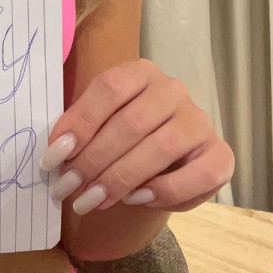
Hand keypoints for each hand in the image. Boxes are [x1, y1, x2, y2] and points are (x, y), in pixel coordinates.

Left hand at [39, 58, 234, 214]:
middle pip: (132, 122)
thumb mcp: (98, 125)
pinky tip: (134, 199)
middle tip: (67, 188)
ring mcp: (199, 121)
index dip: (80, 123)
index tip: (53, 157)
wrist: (160, 162)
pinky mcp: (219, 154)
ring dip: (120, 179)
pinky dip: (162, 190)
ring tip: (91, 200)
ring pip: (160, 148)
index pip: (109, 89)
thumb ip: (79, 131)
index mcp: (141, 72)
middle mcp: (173, 90)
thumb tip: (55, 155)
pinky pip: (196, 175)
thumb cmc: (121, 136)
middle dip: (94, 160)